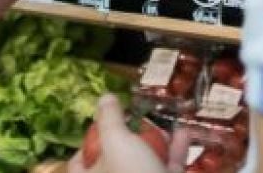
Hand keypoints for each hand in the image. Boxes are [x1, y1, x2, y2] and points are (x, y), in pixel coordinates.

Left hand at [69, 95, 190, 172]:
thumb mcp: (116, 140)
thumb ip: (110, 118)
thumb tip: (105, 98)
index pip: (78, 163)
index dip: (87, 143)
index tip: (101, 126)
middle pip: (116, 161)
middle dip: (131, 139)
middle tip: (138, 122)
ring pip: (145, 165)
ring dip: (157, 143)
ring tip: (166, 123)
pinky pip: (166, 170)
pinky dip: (174, 154)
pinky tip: (184, 134)